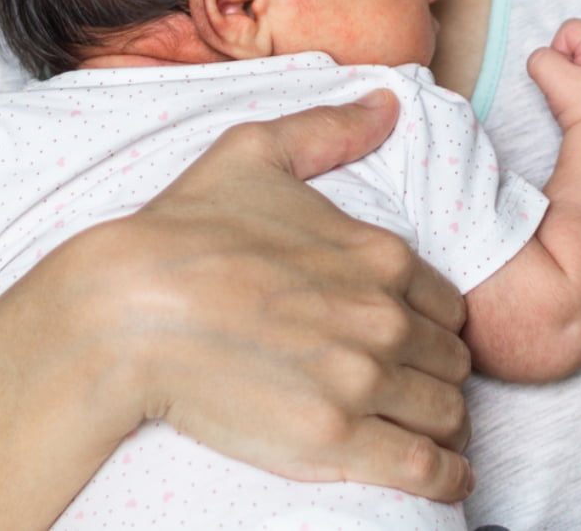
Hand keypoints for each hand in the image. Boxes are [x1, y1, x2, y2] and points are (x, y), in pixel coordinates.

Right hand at [82, 90, 474, 501]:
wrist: (128, 307)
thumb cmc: (185, 228)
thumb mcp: (255, 152)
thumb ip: (329, 129)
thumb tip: (387, 102)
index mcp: (378, 253)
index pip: (447, 301)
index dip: (432, 318)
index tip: (409, 331)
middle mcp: (383, 317)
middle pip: (451, 359)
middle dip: (436, 370)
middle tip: (407, 381)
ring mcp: (363, 381)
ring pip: (448, 413)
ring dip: (443, 422)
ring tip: (421, 428)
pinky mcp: (336, 441)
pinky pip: (428, 471)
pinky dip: (445, 478)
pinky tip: (440, 476)